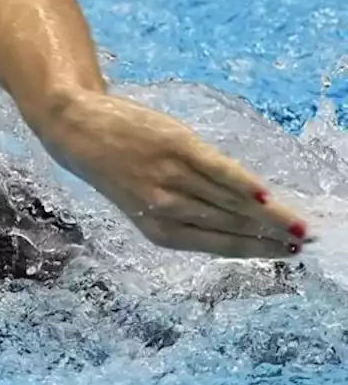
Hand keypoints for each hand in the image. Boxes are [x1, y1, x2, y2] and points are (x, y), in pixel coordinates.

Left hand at [37, 90, 311, 258]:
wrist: (77, 128)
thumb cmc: (117, 167)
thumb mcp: (144, 200)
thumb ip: (186, 212)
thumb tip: (241, 220)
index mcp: (156, 229)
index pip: (217, 245)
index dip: (255, 251)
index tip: (288, 256)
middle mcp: (165, 207)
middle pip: (229, 227)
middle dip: (270, 239)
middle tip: (305, 245)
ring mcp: (171, 176)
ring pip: (229, 203)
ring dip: (268, 217)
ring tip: (299, 228)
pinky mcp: (176, 146)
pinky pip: (218, 170)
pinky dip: (244, 185)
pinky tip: (268, 197)